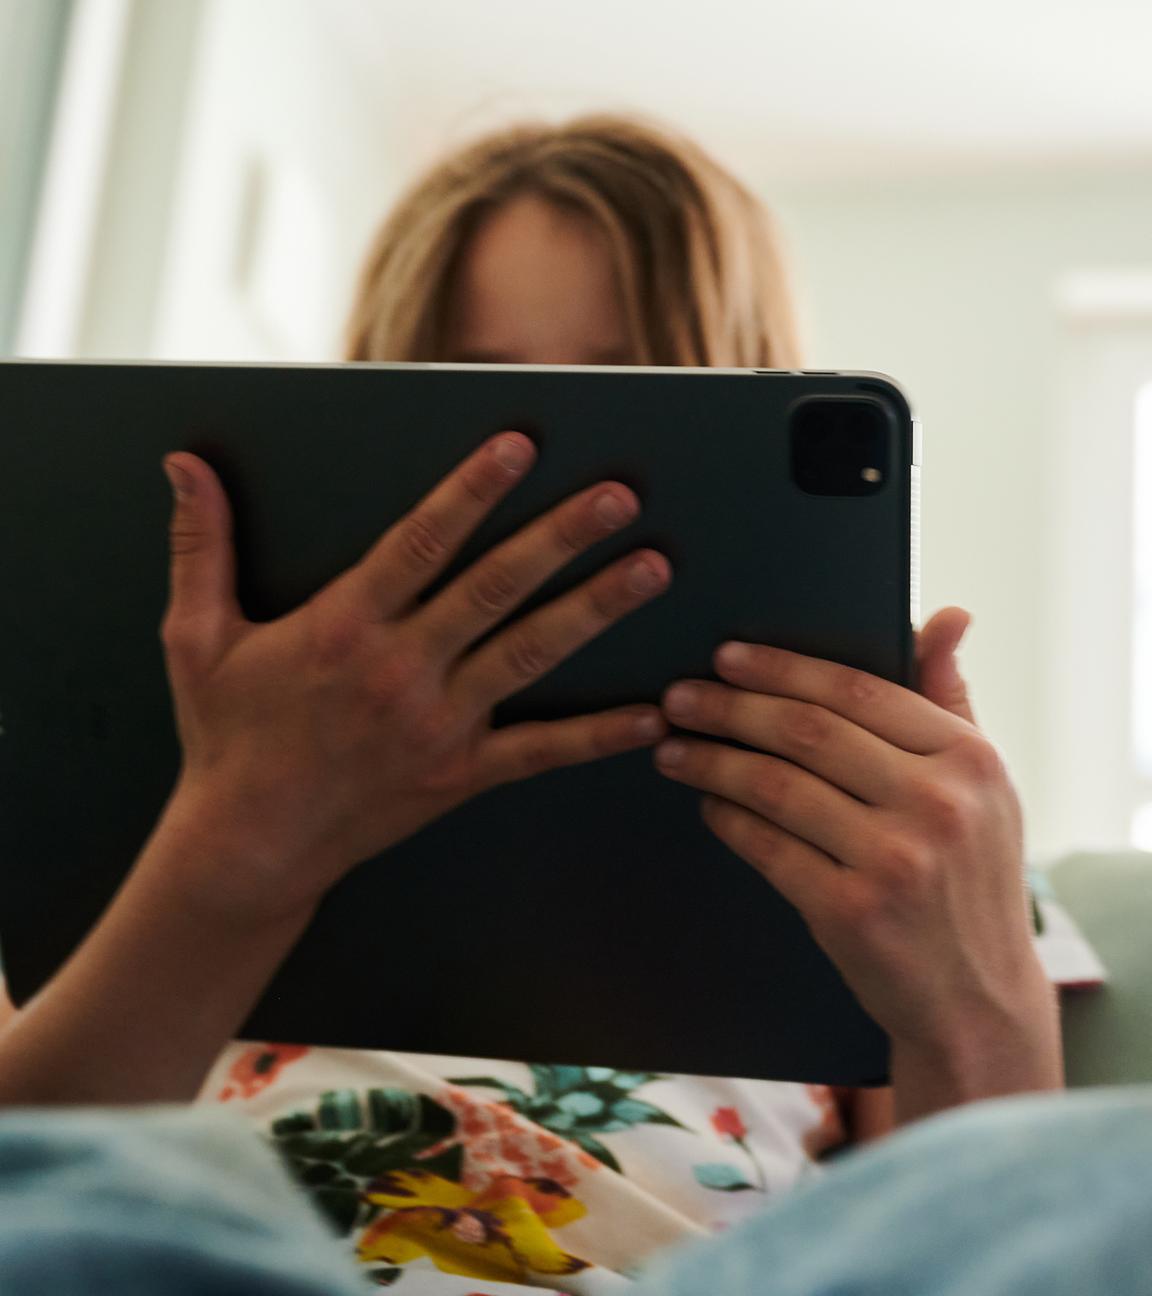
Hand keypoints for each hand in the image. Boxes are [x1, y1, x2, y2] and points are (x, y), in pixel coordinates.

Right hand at [159, 432, 670, 918]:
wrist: (249, 847)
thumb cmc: (227, 737)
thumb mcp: (196, 639)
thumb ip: (201, 547)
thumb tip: (182, 464)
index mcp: (343, 626)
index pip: (420, 542)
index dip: (472, 489)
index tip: (521, 445)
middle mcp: (400, 670)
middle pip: (494, 589)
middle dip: (561, 537)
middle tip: (621, 495)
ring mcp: (438, 724)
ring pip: (529, 654)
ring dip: (594, 609)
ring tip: (652, 568)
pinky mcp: (461, 774)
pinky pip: (539, 752)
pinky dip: (597, 735)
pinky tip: (650, 715)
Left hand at [654, 614, 1059, 1113]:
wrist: (978, 1002)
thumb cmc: (969, 879)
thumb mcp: (983, 788)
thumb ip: (951, 699)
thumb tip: (945, 615)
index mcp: (970, 759)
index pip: (857, 689)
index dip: (781, 668)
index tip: (727, 655)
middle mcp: (938, 803)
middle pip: (807, 731)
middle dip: (730, 706)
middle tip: (678, 695)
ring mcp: (896, 860)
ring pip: (775, 786)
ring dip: (712, 760)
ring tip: (672, 747)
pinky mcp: (853, 912)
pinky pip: (766, 846)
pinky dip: (727, 819)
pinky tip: (706, 804)